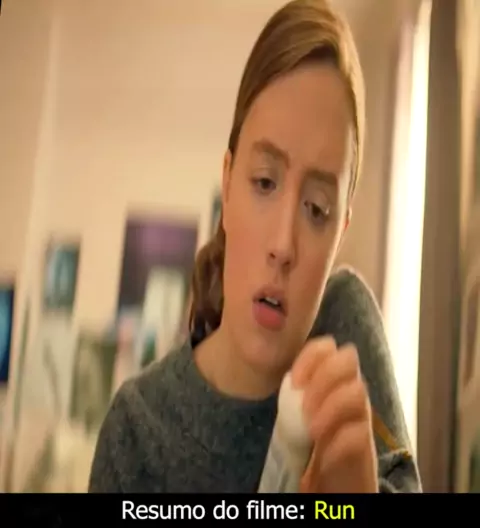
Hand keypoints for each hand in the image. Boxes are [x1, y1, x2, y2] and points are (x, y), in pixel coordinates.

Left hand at [291, 336, 377, 492]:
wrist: (330, 490)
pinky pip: (360, 434)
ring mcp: (360, 422)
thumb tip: (280, 374)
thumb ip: (292, 397)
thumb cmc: (307, 452)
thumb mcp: (294, 419)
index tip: (295, 380)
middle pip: (349, 358)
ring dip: (331, 406)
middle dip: (325, 375)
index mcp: (330, 385)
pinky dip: (337, 443)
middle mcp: (349, 396)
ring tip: (312, 430)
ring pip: (358, 392)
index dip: (312, 356)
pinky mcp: (366, 453)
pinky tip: (322, 457)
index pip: (328, 348)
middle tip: (304, 405)